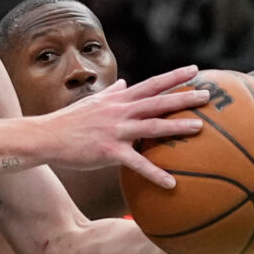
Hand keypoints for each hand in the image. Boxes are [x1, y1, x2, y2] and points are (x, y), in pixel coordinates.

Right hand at [38, 66, 206, 185]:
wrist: (46, 136)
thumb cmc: (69, 121)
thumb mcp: (93, 101)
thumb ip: (112, 93)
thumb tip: (124, 83)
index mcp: (119, 100)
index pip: (152, 84)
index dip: (174, 77)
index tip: (195, 70)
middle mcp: (120, 111)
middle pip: (158, 101)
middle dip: (184, 97)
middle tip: (207, 95)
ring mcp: (116, 131)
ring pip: (152, 127)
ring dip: (177, 127)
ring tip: (200, 127)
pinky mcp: (109, 151)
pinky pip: (137, 164)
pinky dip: (155, 173)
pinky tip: (172, 183)